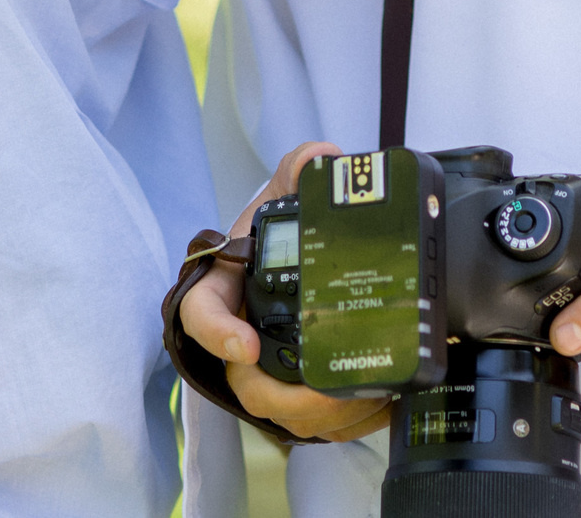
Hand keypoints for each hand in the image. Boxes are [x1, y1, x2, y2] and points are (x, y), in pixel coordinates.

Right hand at [177, 141, 390, 442]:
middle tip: (331, 392)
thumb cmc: (274, 236)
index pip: (201, 314)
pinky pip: (312, 422)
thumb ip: (298, 171)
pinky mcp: (296, 392)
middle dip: (289, 397)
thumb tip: (322, 158)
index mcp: (227, 288)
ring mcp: (266, 370)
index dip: (218, 334)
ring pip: (282, 413)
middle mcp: (238, 338)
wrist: (288, 261)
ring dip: (323, 415)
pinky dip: (346, 421)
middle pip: (246, 385)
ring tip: (367, 398)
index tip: (247, 344)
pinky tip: (379, 405)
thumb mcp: (284, 195)